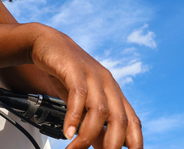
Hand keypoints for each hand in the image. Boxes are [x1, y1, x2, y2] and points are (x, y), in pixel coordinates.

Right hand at [28, 24, 142, 148]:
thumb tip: (103, 146)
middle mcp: (108, 83)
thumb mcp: (83, 102)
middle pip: (119, 118)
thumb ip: (93, 123)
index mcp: (115, 93)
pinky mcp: (74, 69)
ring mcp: (93, 75)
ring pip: (99, 110)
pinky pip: (78, 95)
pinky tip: (67, 131)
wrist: (48, 44)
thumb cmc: (67, 74)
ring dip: (87, 135)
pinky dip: (73, 116)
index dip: (135, 142)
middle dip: (112, 144)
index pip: (133, 121)